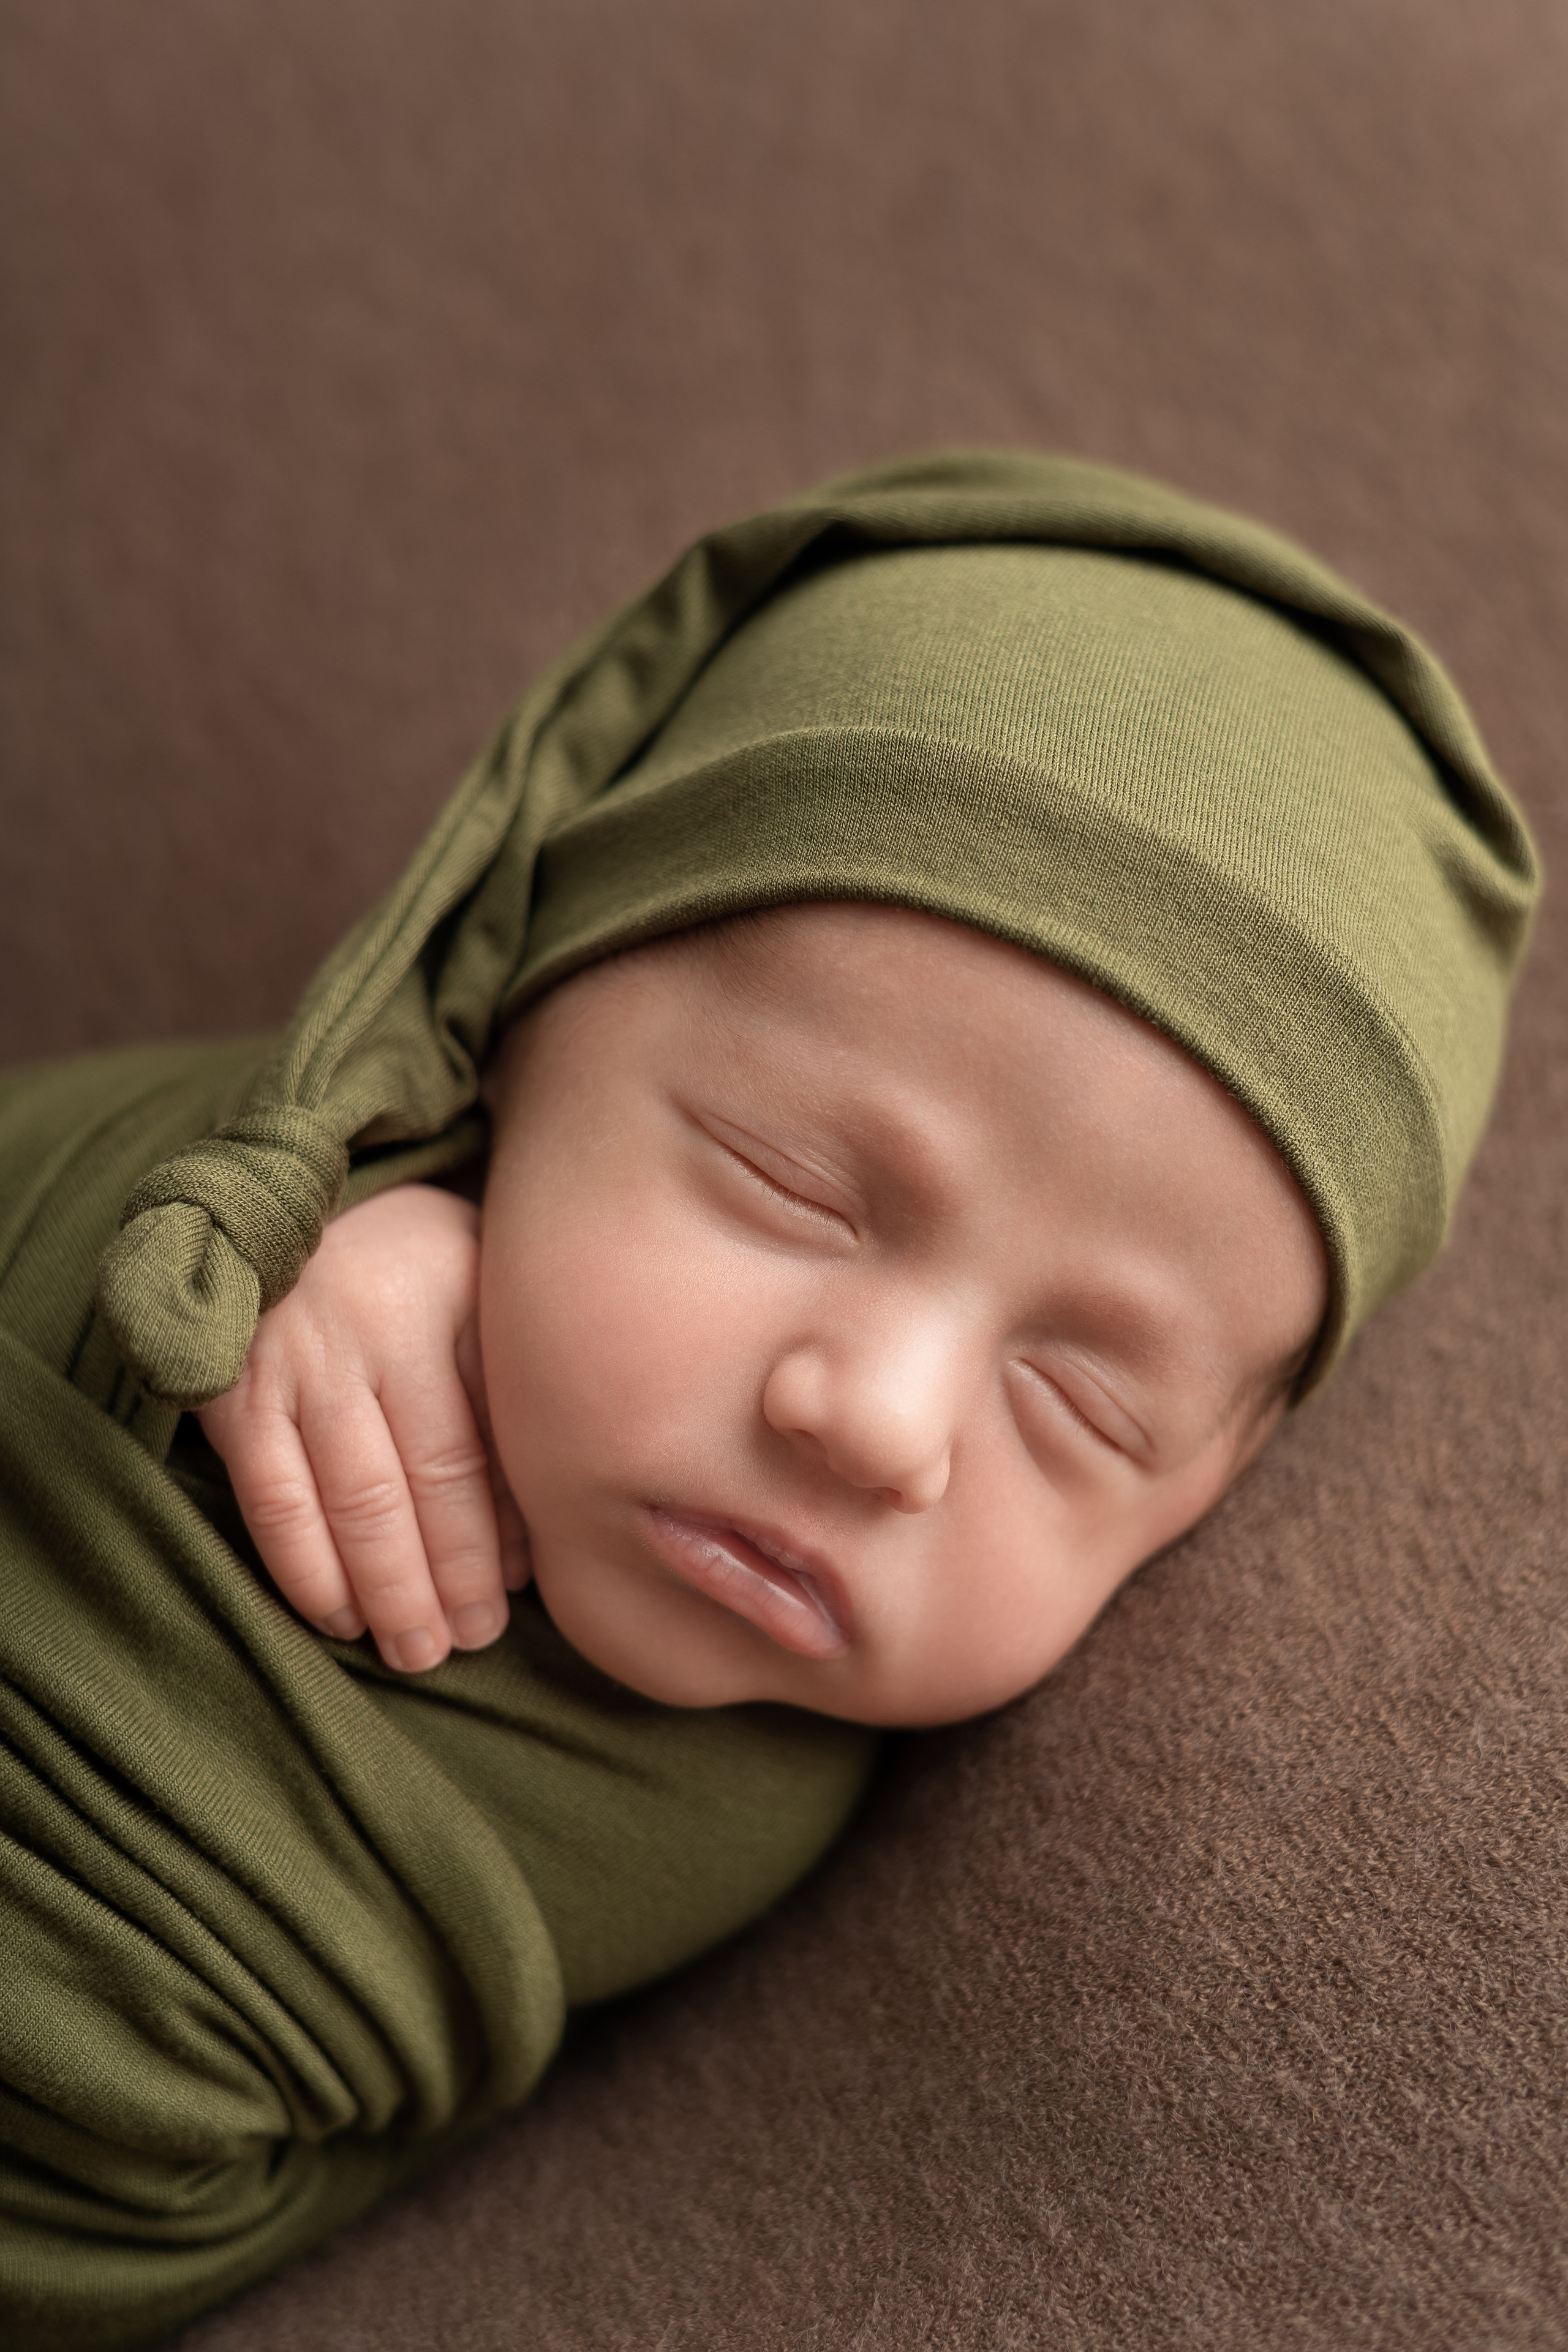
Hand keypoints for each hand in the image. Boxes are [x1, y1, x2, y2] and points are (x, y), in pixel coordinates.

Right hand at [198, 1183, 528, 1671]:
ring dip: (387, 1591)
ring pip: (351, 1502)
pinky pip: (273, 1500)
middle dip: (451, 1579)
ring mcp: (296, 1357)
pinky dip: (306, 1570)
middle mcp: (373, 1326)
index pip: (483, 1443)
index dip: (501, 1531)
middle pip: (424, 1482)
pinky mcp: (233, 1390)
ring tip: (416, 1651)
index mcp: (451, 1297)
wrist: (291, 1201)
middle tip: (471, 1641)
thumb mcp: (480, 1293)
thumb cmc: (416, 1270)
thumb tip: (534, 1534)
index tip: (519, 1590)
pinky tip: (340, 1616)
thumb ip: (506, 1387)